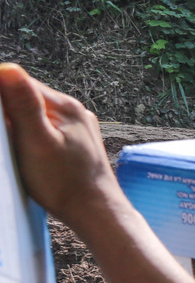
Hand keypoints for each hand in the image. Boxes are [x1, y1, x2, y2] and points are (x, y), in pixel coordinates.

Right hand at [0, 63, 121, 224]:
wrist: (97, 214)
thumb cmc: (66, 184)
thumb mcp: (36, 143)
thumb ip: (23, 106)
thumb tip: (7, 69)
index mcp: (65, 106)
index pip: (18, 83)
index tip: (2, 127)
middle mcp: (75, 111)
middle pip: (27, 98)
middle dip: (9, 114)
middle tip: (11, 142)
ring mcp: (78, 127)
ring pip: (36, 114)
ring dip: (21, 126)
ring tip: (22, 150)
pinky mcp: (78, 142)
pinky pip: (48, 129)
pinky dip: (34, 137)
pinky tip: (33, 155)